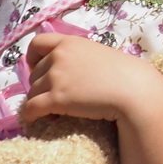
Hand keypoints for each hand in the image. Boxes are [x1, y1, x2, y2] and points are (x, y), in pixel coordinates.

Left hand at [20, 33, 162, 125]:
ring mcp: (55, 77)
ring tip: (54, 111)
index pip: (36, 43)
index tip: (38, 69)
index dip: (33, 58)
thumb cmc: (121, 73)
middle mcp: (58, 57)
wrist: (132, 89)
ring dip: (39, 102)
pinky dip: (31, 115)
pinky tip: (38, 120)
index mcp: (69, 43)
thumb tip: (66, 71)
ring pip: (31, 93)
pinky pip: (31, 108)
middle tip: (55, 96)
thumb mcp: (96, 53)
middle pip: (34, 74)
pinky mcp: (55, 99)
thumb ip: (78, 56)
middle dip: (41, 85)